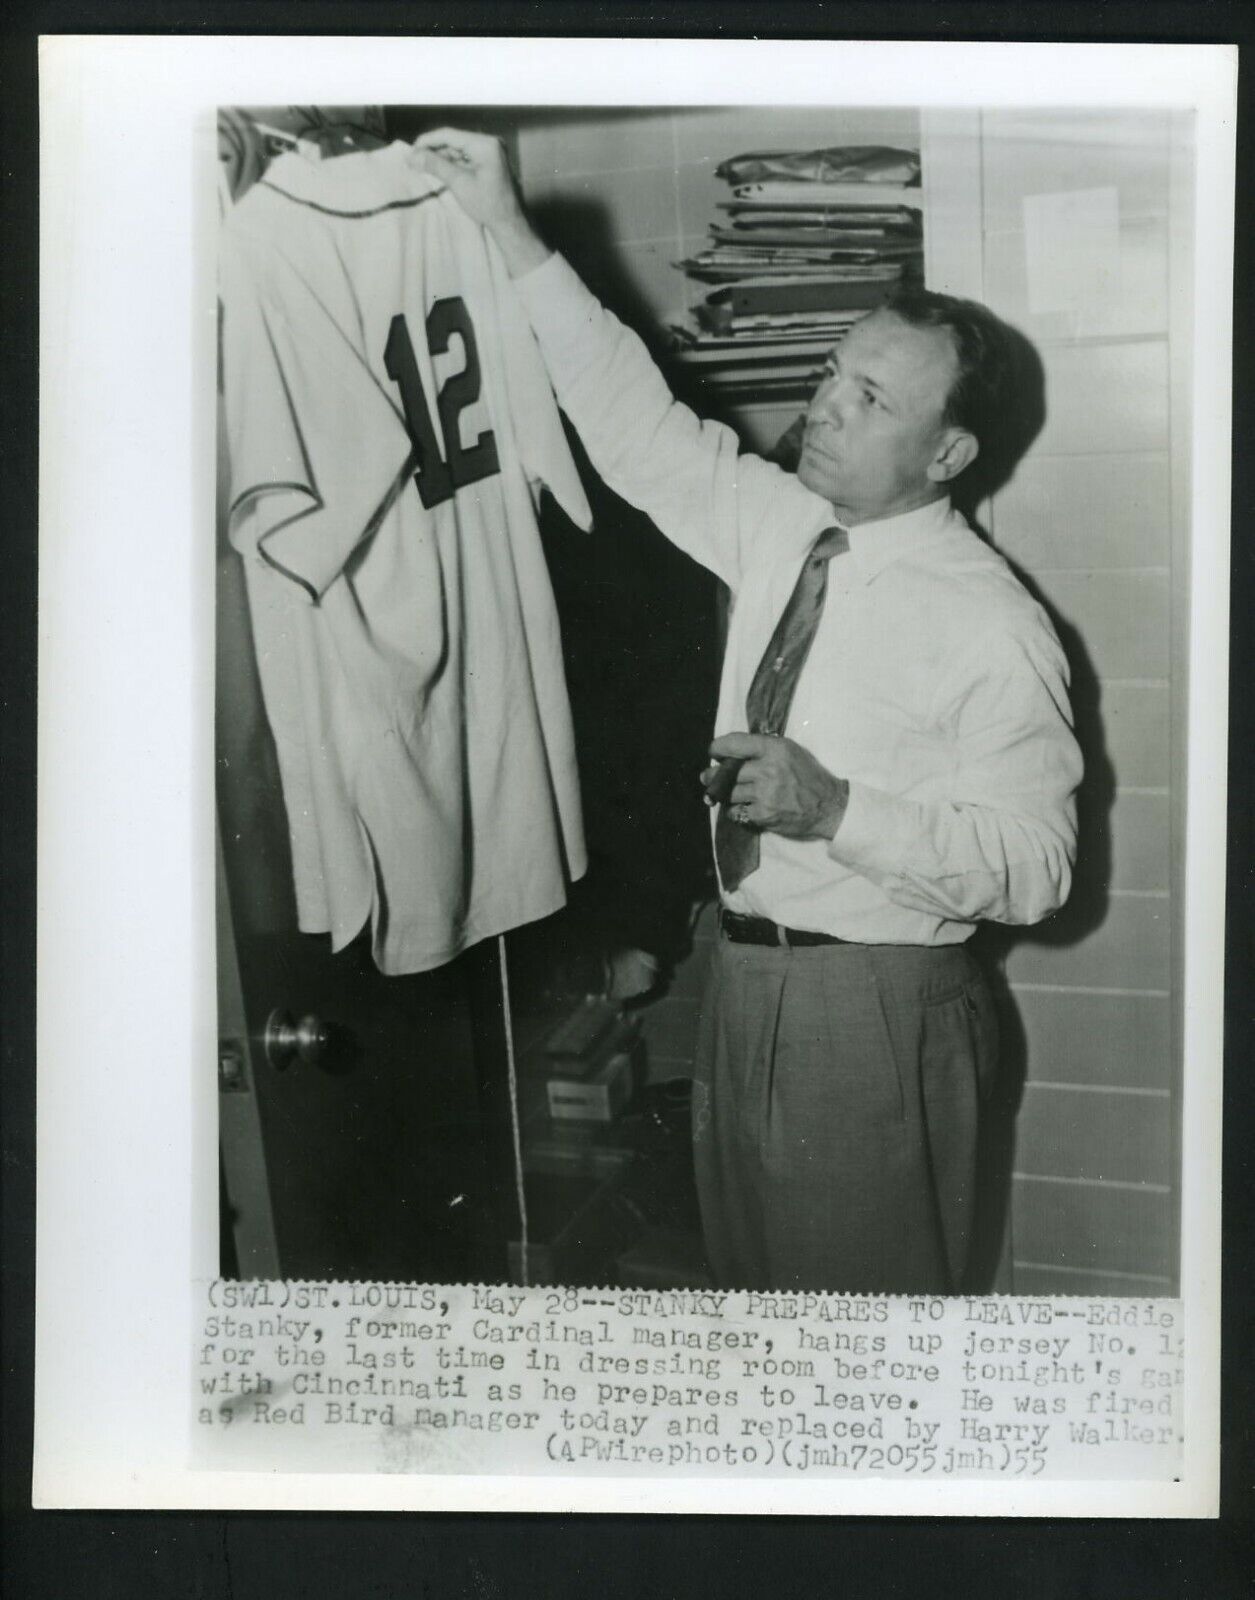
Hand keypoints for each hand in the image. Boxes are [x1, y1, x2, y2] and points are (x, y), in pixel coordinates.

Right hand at [410, 127, 549, 274]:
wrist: (509, 223)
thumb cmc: (488, 205)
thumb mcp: (459, 183)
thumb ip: (435, 165)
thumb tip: (412, 156)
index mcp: (485, 144)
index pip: (449, 134)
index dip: (427, 141)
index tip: (411, 150)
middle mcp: (489, 143)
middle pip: (453, 141)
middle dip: (434, 151)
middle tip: (414, 161)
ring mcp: (490, 152)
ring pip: (458, 150)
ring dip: (441, 158)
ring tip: (423, 167)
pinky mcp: (489, 162)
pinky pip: (465, 158)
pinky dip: (452, 164)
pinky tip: (439, 171)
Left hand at [703, 732, 848, 840]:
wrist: (829, 806)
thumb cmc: (809, 776)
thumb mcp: (791, 751)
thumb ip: (763, 749)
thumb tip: (732, 752)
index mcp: (775, 749)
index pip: (734, 743)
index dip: (718, 748)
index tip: (713, 752)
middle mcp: (768, 769)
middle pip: (726, 771)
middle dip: (712, 775)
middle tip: (706, 777)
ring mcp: (764, 793)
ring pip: (729, 793)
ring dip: (725, 794)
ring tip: (726, 793)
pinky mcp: (763, 814)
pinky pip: (737, 811)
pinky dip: (738, 810)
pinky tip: (746, 808)